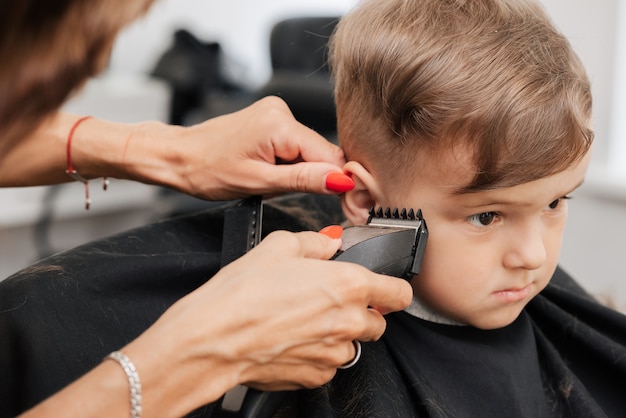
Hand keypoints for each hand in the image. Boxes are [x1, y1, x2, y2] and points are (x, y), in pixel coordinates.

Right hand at [124, 229, 411, 415]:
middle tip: (329, 300)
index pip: (399, 293)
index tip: (380, 287)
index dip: (391, 288)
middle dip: (362, 311)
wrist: (212, 338)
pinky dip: (318, 353)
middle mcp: (348, 322)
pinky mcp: (315, 376)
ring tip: (304, 321)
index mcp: (348, 284)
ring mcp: (333, 353)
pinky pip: (329, 364)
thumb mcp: (278, 246)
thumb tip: (329, 243)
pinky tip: (292, 339)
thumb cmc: (241, 293)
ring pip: (353, 345)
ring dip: (339, 334)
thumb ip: (315, 242)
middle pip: (379, 322)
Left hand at [133, 96, 353, 199]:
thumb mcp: (259, 183)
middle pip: (322, 151)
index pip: (329, 155)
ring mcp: (276, 113)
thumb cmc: (207, 170)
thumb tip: (340, 179)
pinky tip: (273, 171)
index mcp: (279, 124)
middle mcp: (281, 111)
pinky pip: (296, 145)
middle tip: (308, 199)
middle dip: (319, 177)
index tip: (350, 205)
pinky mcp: (271, 120)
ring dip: (303, 171)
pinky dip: (292, 162)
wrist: (180, 157)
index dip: (340, 182)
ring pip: (309, 150)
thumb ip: (303, 180)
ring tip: (274, 182)